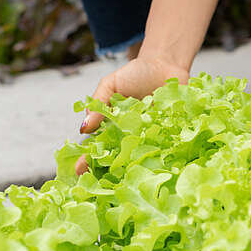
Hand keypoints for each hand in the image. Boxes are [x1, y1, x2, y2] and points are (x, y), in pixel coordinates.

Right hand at [75, 56, 188, 174]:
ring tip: (129, 181)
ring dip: (136, 170)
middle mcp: (131, 138)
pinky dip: (162, 157)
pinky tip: (159, 167)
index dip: (88, 161)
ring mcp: (150, 139)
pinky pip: (165, 149)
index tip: (79, 172)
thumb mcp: (111, 84)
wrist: (165, 65)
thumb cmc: (135, 74)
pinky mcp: (170, 136)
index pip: (97, 148)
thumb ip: (98, 103)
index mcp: (113, 129)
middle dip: (110, 173)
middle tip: (104, 185)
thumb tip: (84, 128)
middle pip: (118, 160)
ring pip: (141, 159)